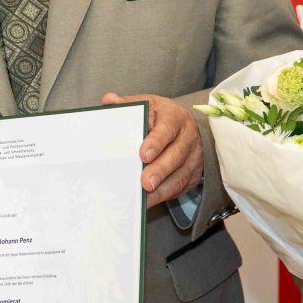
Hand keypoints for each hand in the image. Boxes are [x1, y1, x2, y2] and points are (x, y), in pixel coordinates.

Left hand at [101, 92, 203, 207]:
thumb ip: (128, 105)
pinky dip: (166, 195)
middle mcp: (188, 136)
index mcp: (174, 117)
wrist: (183, 126)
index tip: (143, 154)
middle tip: (146, 183)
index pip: (167, 129)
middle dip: (160, 170)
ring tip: (146, 197)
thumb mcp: (146, 106)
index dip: (156, 142)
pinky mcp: (193, 173)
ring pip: (181, 174)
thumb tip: (109, 100)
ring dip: (163, 188)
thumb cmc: (159, 117)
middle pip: (177, 155)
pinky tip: (150, 201)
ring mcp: (193, 156)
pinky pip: (181, 187)